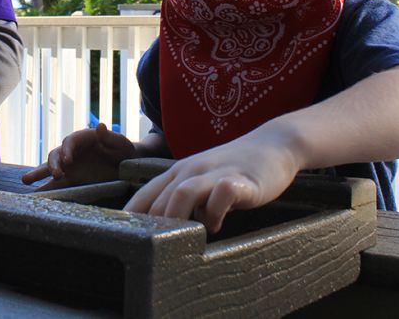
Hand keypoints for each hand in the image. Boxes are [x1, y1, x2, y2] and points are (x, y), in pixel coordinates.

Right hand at [21, 123, 135, 190]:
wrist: (126, 165)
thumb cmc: (123, 149)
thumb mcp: (119, 142)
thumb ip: (109, 136)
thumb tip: (100, 127)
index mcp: (81, 138)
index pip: (69, 141)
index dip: (66, 150)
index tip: (68, 161)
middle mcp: (71, 152)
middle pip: (56, 155)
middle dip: (52, 164)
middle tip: (55, 175)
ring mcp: (69, 167)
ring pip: (50, 169)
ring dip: (38, 174)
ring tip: (25, 181)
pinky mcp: (71, 179)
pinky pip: (57, 184)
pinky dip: (48, 189)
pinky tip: (37, 195)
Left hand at [124, 126, 298, 232]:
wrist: (273, 145)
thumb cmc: (234, 170)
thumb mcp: (203, 182)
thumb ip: (185, 202)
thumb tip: (165, 232)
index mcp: (178, 173)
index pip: (144, 196)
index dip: (131, 219)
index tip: (125, 242)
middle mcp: (190, 171)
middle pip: (159, 201)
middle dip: (155, 229)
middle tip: (161, 253)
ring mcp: (214, 173)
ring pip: (182, 194)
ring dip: (180, 220)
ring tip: (188, 240)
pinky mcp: (240, 179)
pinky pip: (220, 194)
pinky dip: (215, 213)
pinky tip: (218, 225)